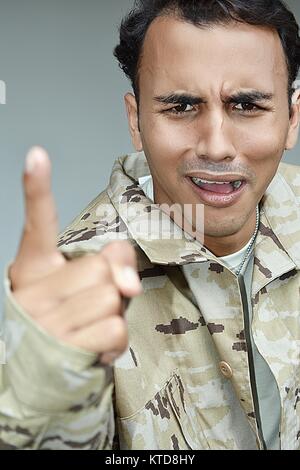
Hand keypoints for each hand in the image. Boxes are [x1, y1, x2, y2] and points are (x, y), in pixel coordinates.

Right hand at [9, 147, 141, 363]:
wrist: (44, 373)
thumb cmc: (65, 319)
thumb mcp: (79, 285)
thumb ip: (108, 261)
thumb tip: (128, 278)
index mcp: (32, 269)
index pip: (37, 224)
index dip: (37, 189)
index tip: (37, 156)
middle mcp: (34, 292)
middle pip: (101, 265)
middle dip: (110, 284)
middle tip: (90, 304)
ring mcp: (48, 322)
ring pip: (113, 296)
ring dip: (114, 312)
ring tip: (89, 325)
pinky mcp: (67, 349)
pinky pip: (116, 328)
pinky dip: (115, 338)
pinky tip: (93, 345)